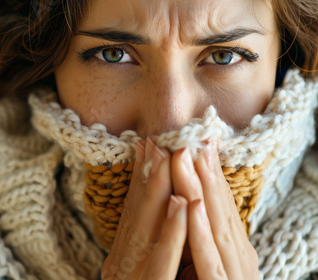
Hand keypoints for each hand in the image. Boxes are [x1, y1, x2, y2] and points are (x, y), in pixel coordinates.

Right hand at [101, 137, 187, 278]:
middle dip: (149, 175)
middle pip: (137, 215)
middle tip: (157, 140)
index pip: (132, 214)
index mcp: (122, 260)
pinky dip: (171, 232)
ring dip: (158, 190)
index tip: (148, 147)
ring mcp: (129, 279)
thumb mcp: (142, 271)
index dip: (140, 179)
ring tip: (169, 156)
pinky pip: (161, 264)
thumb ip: (150, 248)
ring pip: (146, 231)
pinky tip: (182, 204)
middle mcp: (120, 266)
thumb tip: (166, 208)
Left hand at [171, 138, 259, 279]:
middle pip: (219, 211)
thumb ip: (198, 240)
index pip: (222, 208)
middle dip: (205, 172)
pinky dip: (199, 230)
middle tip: (193, 137)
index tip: (198, 144)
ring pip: (214, 227)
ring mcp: (231, 275)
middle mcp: (238, 259)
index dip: (211, 176)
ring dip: (199, 189)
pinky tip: (191, 204)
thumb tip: (185, 202)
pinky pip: (207, 259)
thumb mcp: (203, 264)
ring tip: (184, 156)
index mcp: (234, 252)